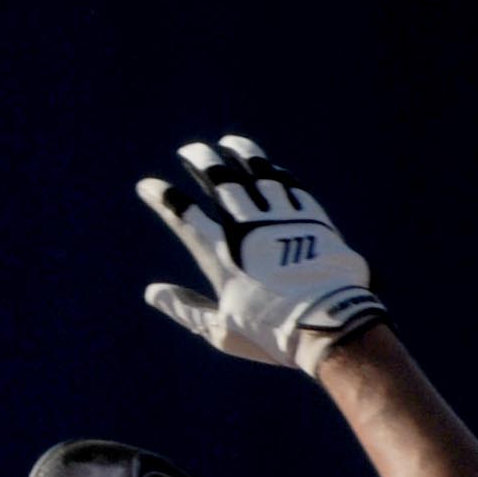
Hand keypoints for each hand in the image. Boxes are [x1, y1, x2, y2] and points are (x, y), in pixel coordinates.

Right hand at [137, 134, 388, 375]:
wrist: (330, 325)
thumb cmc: (270, 333)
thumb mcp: (218, 329)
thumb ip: (183, 307)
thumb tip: (152, 292)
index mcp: (221, 255)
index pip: (183, 215)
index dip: (163, 197)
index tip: (147, 185)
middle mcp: (249, 229)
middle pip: (221, 181)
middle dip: (201, 161)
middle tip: (189, 150)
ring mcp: (284, 220)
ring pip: (258, 175)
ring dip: (241, 155)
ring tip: (229, 143)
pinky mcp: (313, 221)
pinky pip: (291, 187)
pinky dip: (275, 174)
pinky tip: (269, 167)